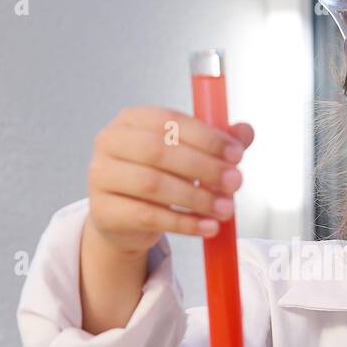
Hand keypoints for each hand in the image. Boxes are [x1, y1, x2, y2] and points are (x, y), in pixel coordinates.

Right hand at [86, 105, 254, 256]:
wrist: (127, 220)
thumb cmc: (159, 178)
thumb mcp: (189, 156)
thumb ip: (216, 142)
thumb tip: (246, 131)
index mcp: (132, 119)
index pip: (170, 121)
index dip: (207, 137)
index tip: (237, 155)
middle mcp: (109, 142)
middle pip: (159, 151)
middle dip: (203, 167)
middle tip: (235, 183)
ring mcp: (100, 177)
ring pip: (153, 185)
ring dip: (197, 198)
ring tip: (226, 209)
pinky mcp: (104, 211)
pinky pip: (148, 216)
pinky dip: (184, 223)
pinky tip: (208, 227)